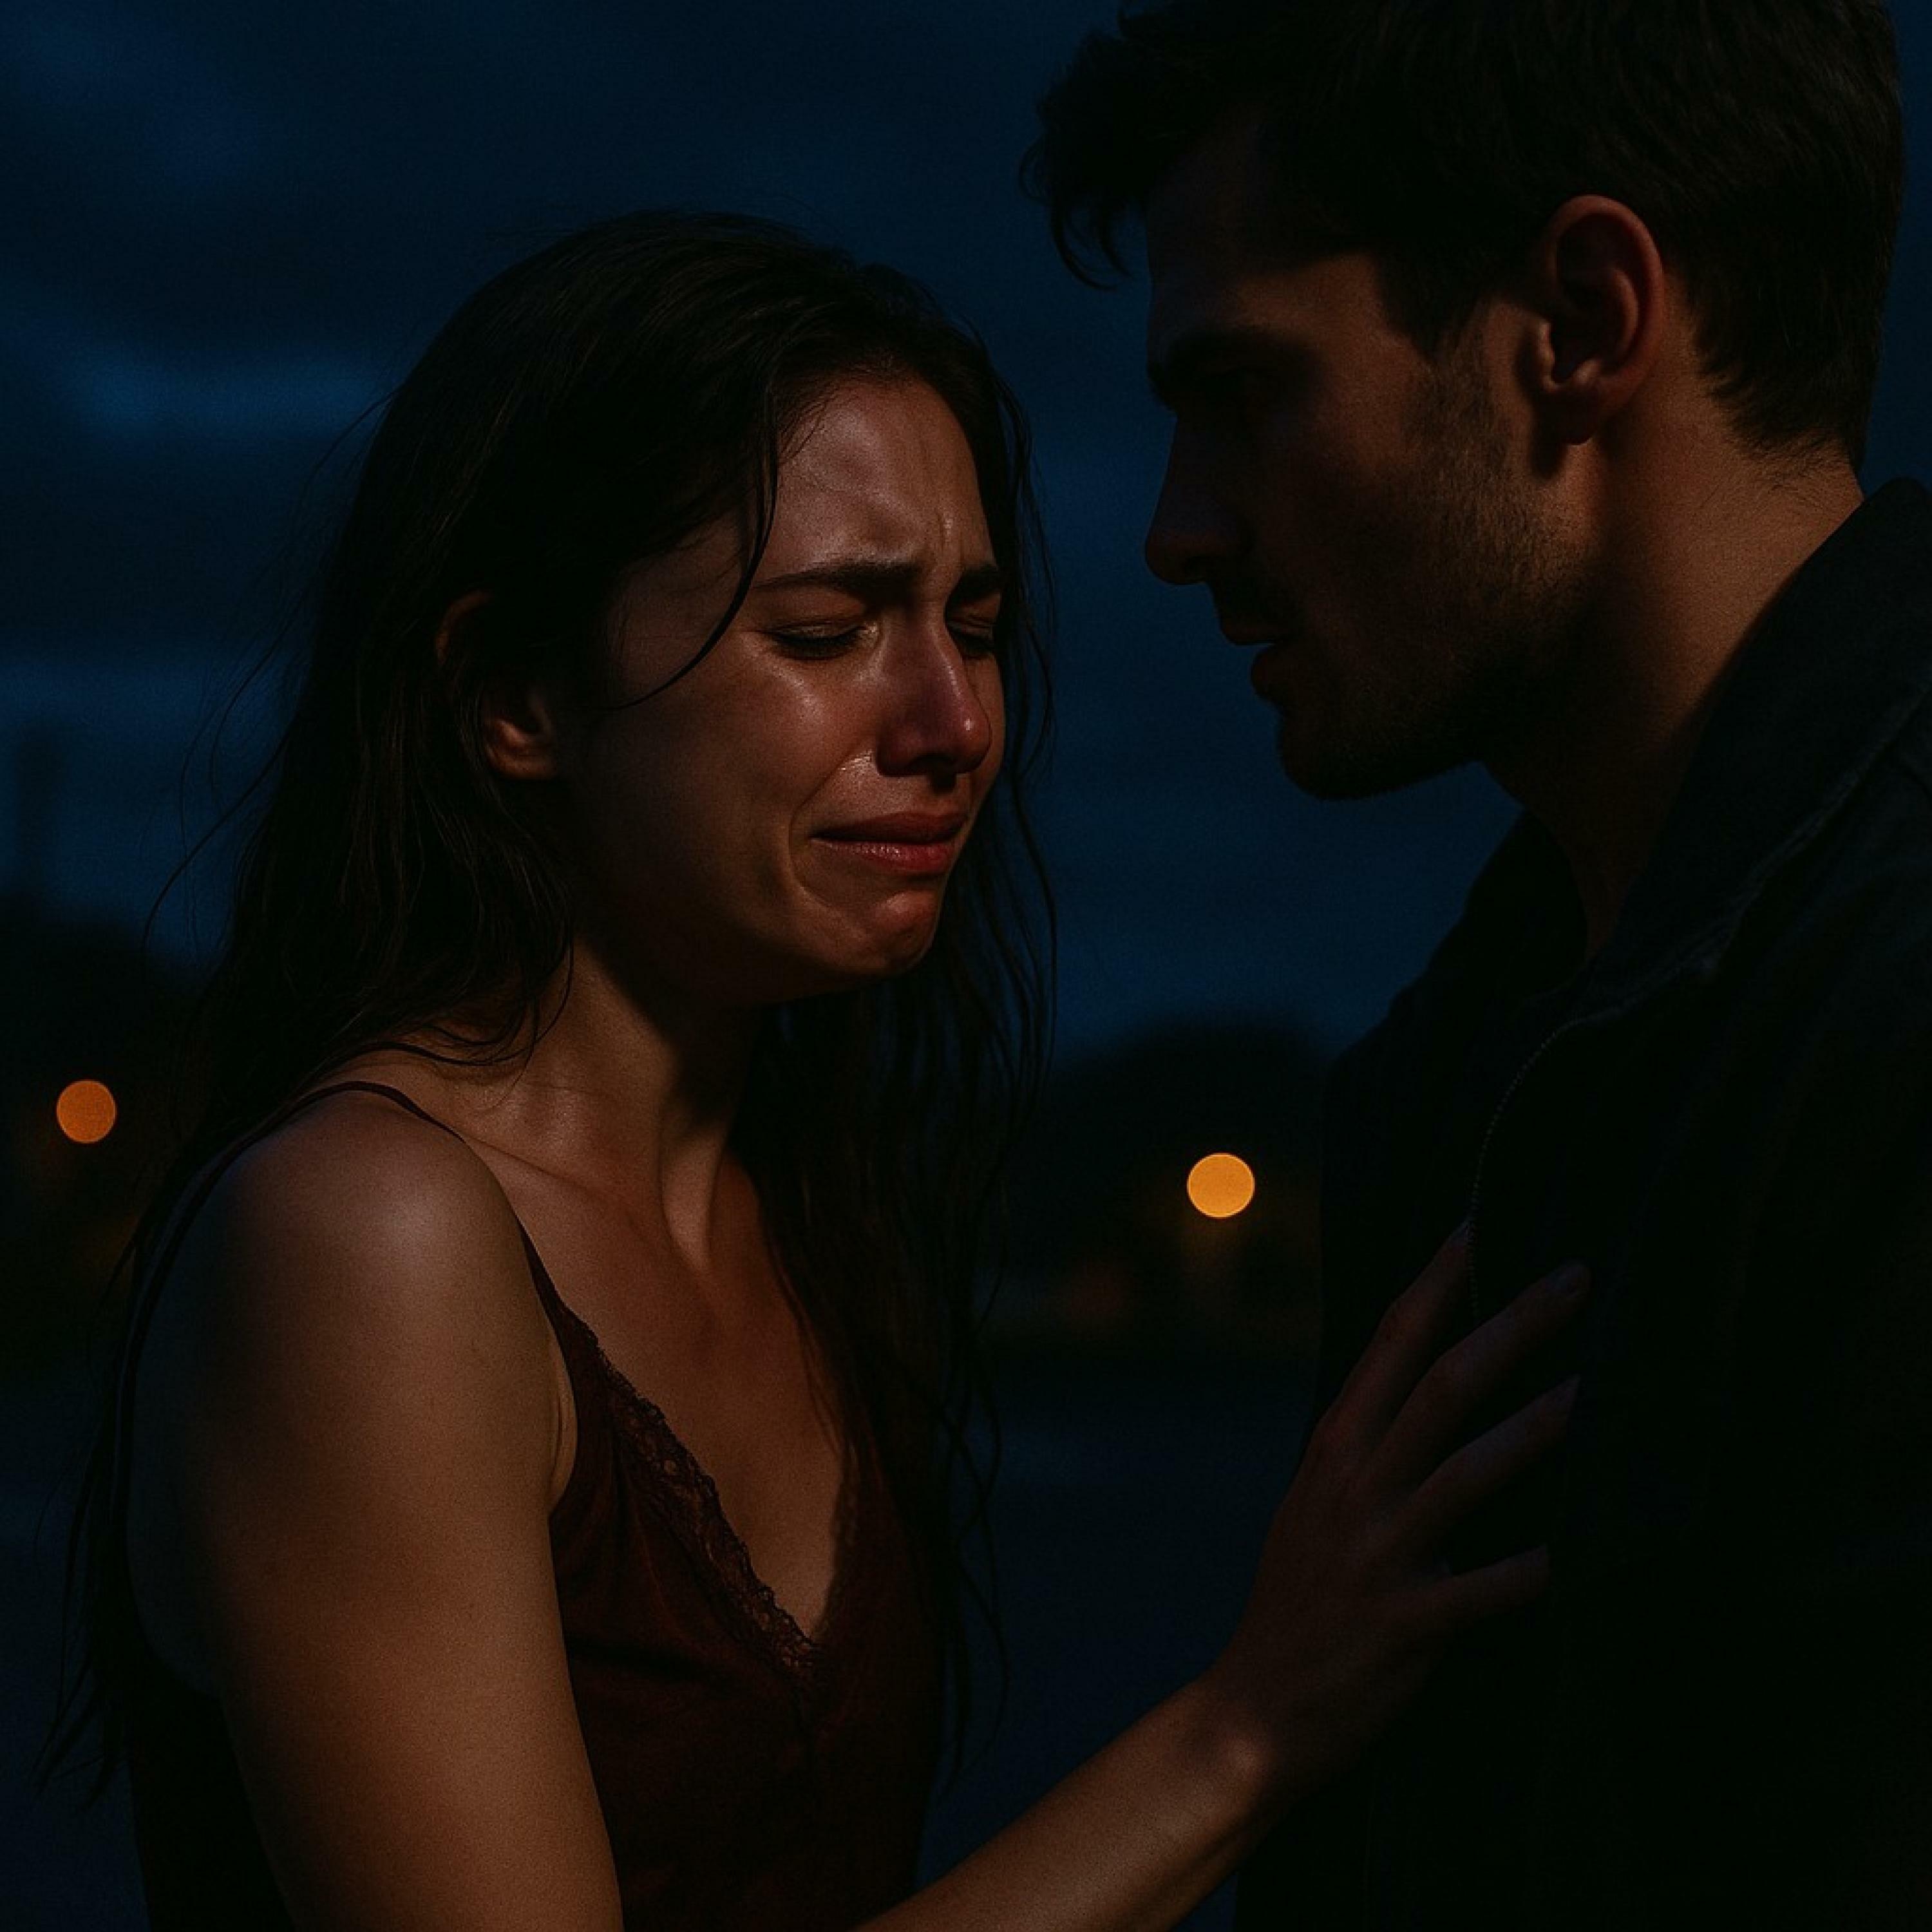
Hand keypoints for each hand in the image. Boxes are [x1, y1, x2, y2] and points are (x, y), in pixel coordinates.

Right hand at [1205, 1227, 1586, 1805]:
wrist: (1254, 1711)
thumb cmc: (1301, 1600)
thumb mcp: (1317, 1504)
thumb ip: (1370, 1448)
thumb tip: (1432, 1385)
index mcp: (1334, 1447)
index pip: (1390, 1340)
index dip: (1440, 1280)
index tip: (1484, 1225)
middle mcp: (1354, 1487)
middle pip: (1440, 1386)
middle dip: (1510, 1325)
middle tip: (1577, 1277)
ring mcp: (1378, 1554)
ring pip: (1464, 1472)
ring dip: (1534, 1428)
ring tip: (1597, 1391)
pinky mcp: (1405, 1625)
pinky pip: (1479, 1592)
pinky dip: (1527, 1572)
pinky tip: (1578, 1555)